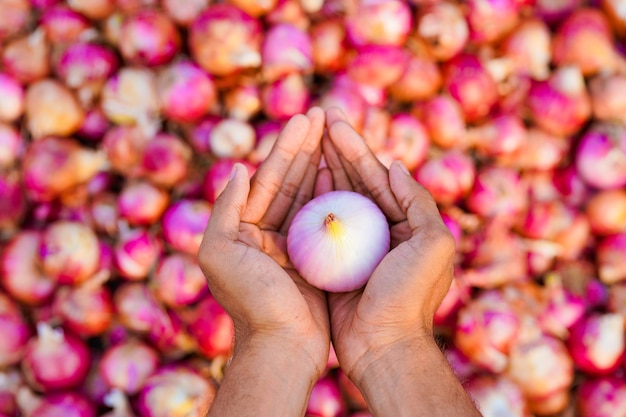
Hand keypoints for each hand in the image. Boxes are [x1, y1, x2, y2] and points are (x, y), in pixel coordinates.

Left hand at [198, 107, 329, 377]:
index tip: (306, 118)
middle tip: (324, 114)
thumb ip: (225, 208)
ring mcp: (293, 246)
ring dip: (322, 163)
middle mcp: (267, 233)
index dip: (287, 147)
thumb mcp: (221, 251)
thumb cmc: (252, 301)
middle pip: (290, 181)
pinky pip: (328, 220)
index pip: (268, 177)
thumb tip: (239, 167)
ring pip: (309, 196)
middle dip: (307, 147)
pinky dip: (336, 195)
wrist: (283, 346)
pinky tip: (347, 174)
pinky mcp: (316, 259)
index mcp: (243, 229)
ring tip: (337, 132)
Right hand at [320, 107, 455, 383]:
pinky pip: (317, 227)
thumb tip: (394, 165)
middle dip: (335, 149)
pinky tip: (294, 183)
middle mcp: (380, 229)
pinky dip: (308, 203)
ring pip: (334, 199)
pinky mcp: (332, 262)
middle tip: (314, 118)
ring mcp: (355, 245)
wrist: (383, 345)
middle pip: (354, 181)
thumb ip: (417, 201)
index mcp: (405, 222)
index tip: (333, 120)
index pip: (376, 176)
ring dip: (320, 168)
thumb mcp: (432, 243)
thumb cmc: (409, 295)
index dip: (355, 147)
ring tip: (302, 139)